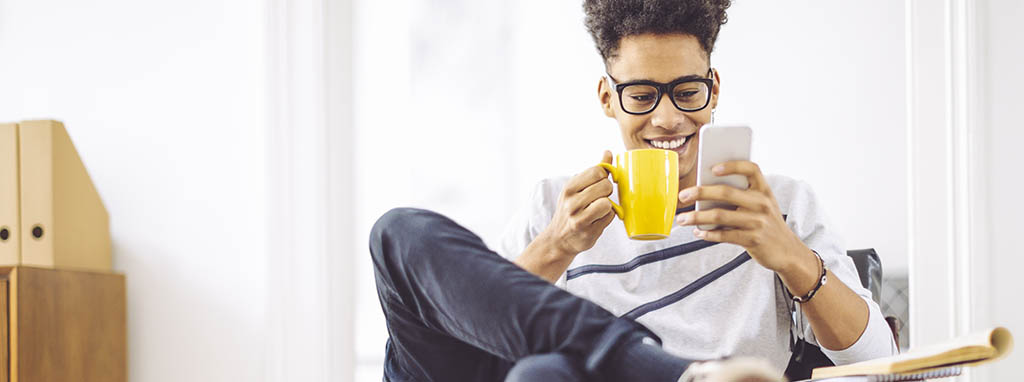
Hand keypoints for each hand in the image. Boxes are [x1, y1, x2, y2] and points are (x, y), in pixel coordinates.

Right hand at [538, 151, 616, 258]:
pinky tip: (598, 219)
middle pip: (605, 186)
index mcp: (569, 187)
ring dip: (608, 205)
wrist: (559, 239)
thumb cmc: (571, 209)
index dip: (604, 176)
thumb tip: (608, 152)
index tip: (600, 182)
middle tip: (599, 197)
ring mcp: (579, 218)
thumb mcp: (577, 188)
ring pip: (607, 203)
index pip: (597, 171)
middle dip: (607, 191)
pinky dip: (608, 217)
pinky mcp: (588, 232)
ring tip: (599, 209)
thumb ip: (594, 170)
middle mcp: (571, 202)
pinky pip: (609, 217)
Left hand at [675, 161, 810, 272]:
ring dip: (697, 217)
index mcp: (764, 189)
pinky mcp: (753, 240)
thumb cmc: (766, 223)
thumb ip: (740, 196)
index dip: (732, 166)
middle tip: (683, 196)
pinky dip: (707, 234)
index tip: (713, 168)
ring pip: (720, 215)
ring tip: (682, 219)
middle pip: (726, 192)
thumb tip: (704, 192)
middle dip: (700, 192)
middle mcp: (762, 203)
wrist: (787, 251)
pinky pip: (724, 235)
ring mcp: (758, 222)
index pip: (751, 169)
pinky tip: (698, 232)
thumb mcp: (761, 204)